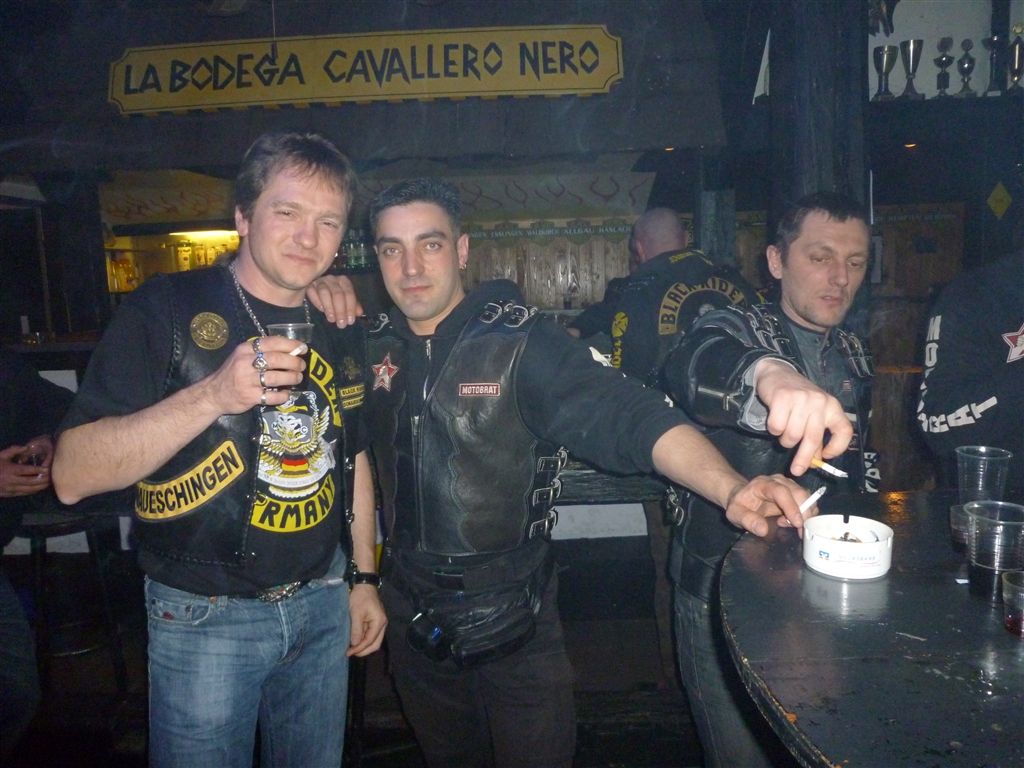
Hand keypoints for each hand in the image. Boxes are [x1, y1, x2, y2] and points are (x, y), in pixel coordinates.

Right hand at [0, 435, 54, 496]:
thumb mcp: (1, 455)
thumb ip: (13, 450)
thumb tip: (26, 447)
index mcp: (9, 470)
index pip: (27, 470)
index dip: (38, 470)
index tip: (47, 469)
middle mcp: (10, 480)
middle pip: (30, 481)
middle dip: (43, 479)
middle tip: (52, 477)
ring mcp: (10, 489)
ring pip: (28, 489)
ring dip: (40, 487)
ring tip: (49, 483)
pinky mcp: (9, 494)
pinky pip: (23, 493)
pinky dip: (32, 491)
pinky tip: (39, 488)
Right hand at [199, 336, 307, 413]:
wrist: (213, 394)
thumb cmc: (232, 373)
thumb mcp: (242, 356)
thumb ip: (260, 352)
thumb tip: (290, 350)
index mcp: (245, 350)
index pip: (271, 342)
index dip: (290, 344)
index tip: (303, 348)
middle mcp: (245, 363)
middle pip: (276, 359)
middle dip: (294, 362)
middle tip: (302, 366)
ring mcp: (247, 381)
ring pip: (276, 377)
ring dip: (292, 378)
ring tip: (297, 378)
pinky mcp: (249, 397)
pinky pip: (272, 396)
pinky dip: (283, 395)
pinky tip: (286, 394)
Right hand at [306, 275, 362, 327]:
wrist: (317, 290)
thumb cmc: (334, 297)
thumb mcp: (345, 300)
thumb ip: (353, 306)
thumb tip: (359, 313)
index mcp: (343, 281)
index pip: (349, 294)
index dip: (350, 308)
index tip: (350, 321)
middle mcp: (332, 279)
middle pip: (337, 294)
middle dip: (340, 310)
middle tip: (341, 324)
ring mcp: (320, 281)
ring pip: (324, 292)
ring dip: (329, 307)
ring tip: (332, 319)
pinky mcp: (309, 285)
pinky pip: (312, 292)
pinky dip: (316, 301)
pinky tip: (321, 310)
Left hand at [347, 584, 386, 656]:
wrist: (365, 585)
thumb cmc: (360, 597)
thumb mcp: (356, 612)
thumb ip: (356, 629)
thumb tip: (354, 644)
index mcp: (379, 622)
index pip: (370, 640)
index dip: (359, 648)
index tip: (348, 652)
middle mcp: (383, 625)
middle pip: (375, 644)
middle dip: (363, 650)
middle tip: (350, 653)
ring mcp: (380, 624)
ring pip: (374, 641)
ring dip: (363, 646)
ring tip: (352, 648)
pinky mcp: (376, 623)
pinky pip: (371, 635)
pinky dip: (364, 640)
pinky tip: (355, 641)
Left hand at [723, 474, 815, 537]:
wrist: (743, 497)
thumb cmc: (739, 504)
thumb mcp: (735, 513)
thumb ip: (747, 520)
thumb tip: (763, 530)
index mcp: (763, 484)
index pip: (781, 492)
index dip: (791, 506)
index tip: (797, 523)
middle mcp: (778, 481)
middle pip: (799, 493)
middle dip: (803, 513)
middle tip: (798, 531)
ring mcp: (789, 485)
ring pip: (806, 497)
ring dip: (805, 514)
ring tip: (789, 525)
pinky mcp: (795, 492)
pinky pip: (808, 502)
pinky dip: (806, 514)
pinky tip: (791, 521)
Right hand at [752, 359, 852, 475]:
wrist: (777, 373)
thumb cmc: (797, 398)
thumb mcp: (813, 414)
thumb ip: (815, 434)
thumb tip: (815, 461)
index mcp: (832, 406)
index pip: (844, 430)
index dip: (837, 447)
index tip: (825, 456)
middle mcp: (820, 402)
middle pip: (813, 438)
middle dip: (804, 458)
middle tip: (797, 470)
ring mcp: (801, 399)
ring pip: (793, 435)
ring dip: (785, 440)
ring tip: (784, 433)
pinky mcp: (783, 398)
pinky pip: (777, 427)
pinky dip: (774, 431)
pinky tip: (775, 422)